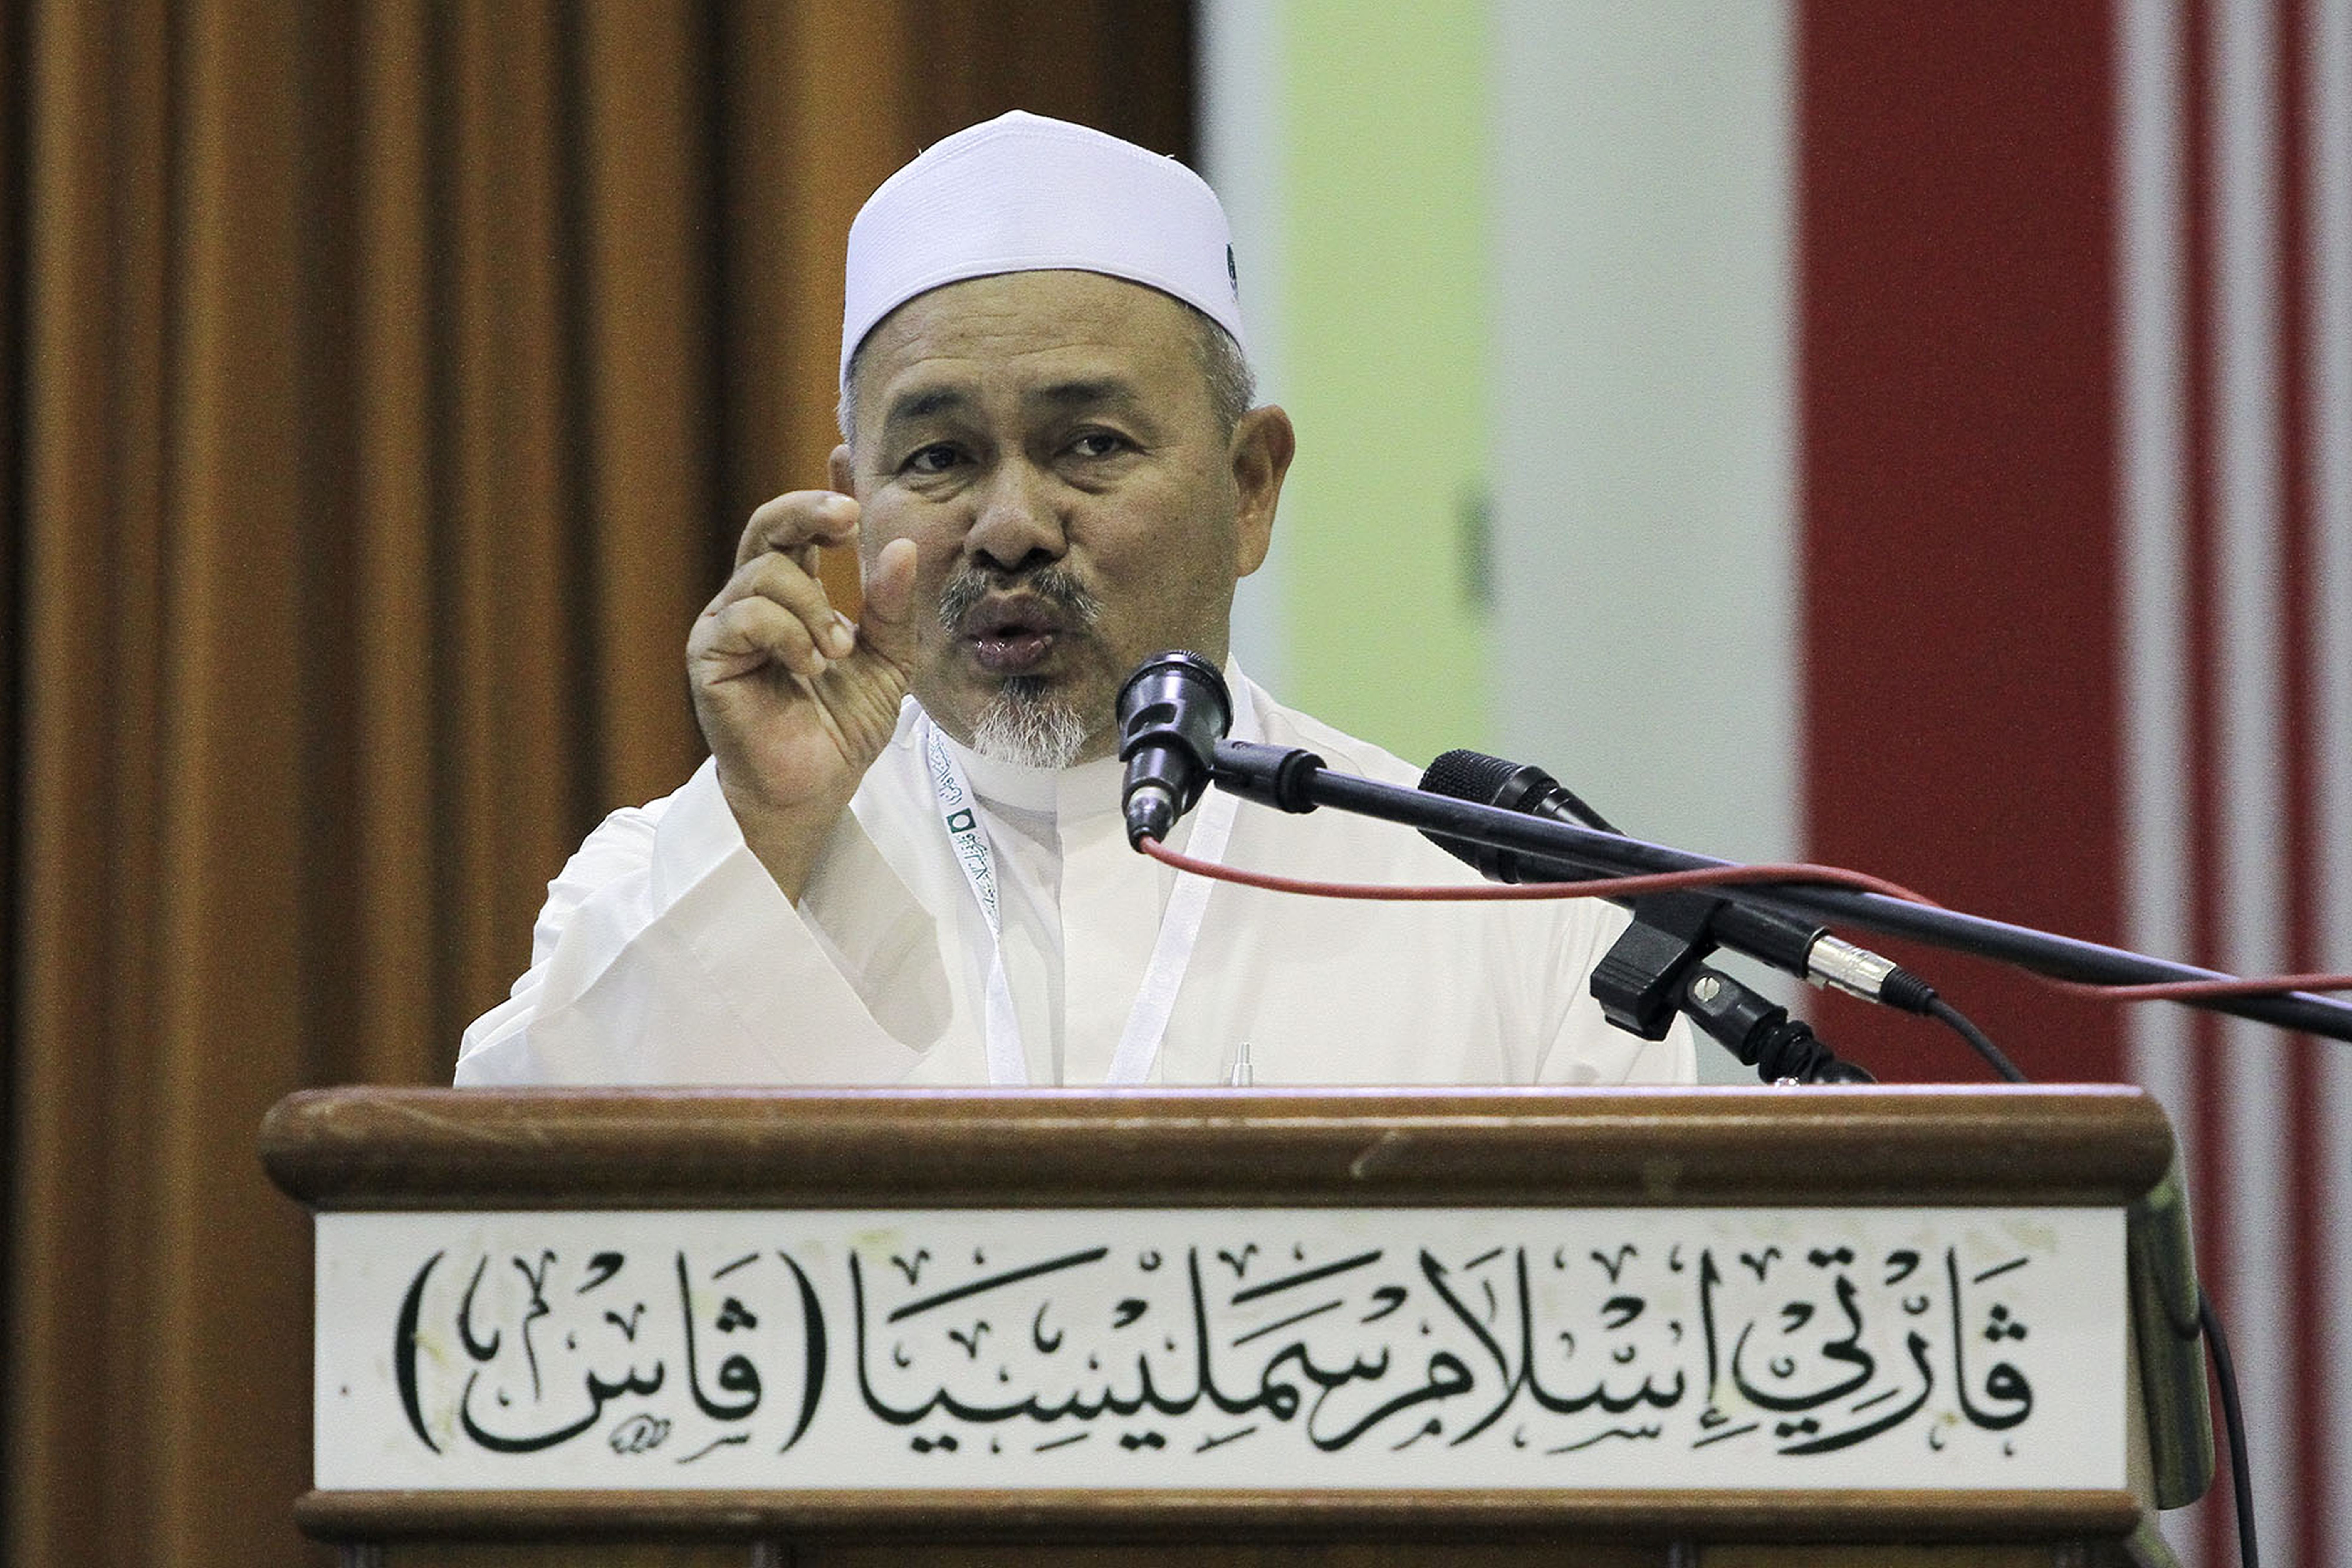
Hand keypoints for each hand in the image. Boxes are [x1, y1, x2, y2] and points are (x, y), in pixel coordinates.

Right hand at [688, 490, 920, 899]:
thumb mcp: (886, 660)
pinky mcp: (709, 654)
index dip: (824, 492)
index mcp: (793, 595)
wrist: (813, 789)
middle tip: (849, 518)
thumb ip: (891, 605)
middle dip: (810, 511)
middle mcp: (752, 600)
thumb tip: (900, 544)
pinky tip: (809, 668)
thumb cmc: (841, 727)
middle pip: (769, 524)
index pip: (802, 527)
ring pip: (766, 573)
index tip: (848, 457)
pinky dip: (788, 635)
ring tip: (835, 653)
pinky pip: (746, 615)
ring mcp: (726, 625)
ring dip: (813, 609)